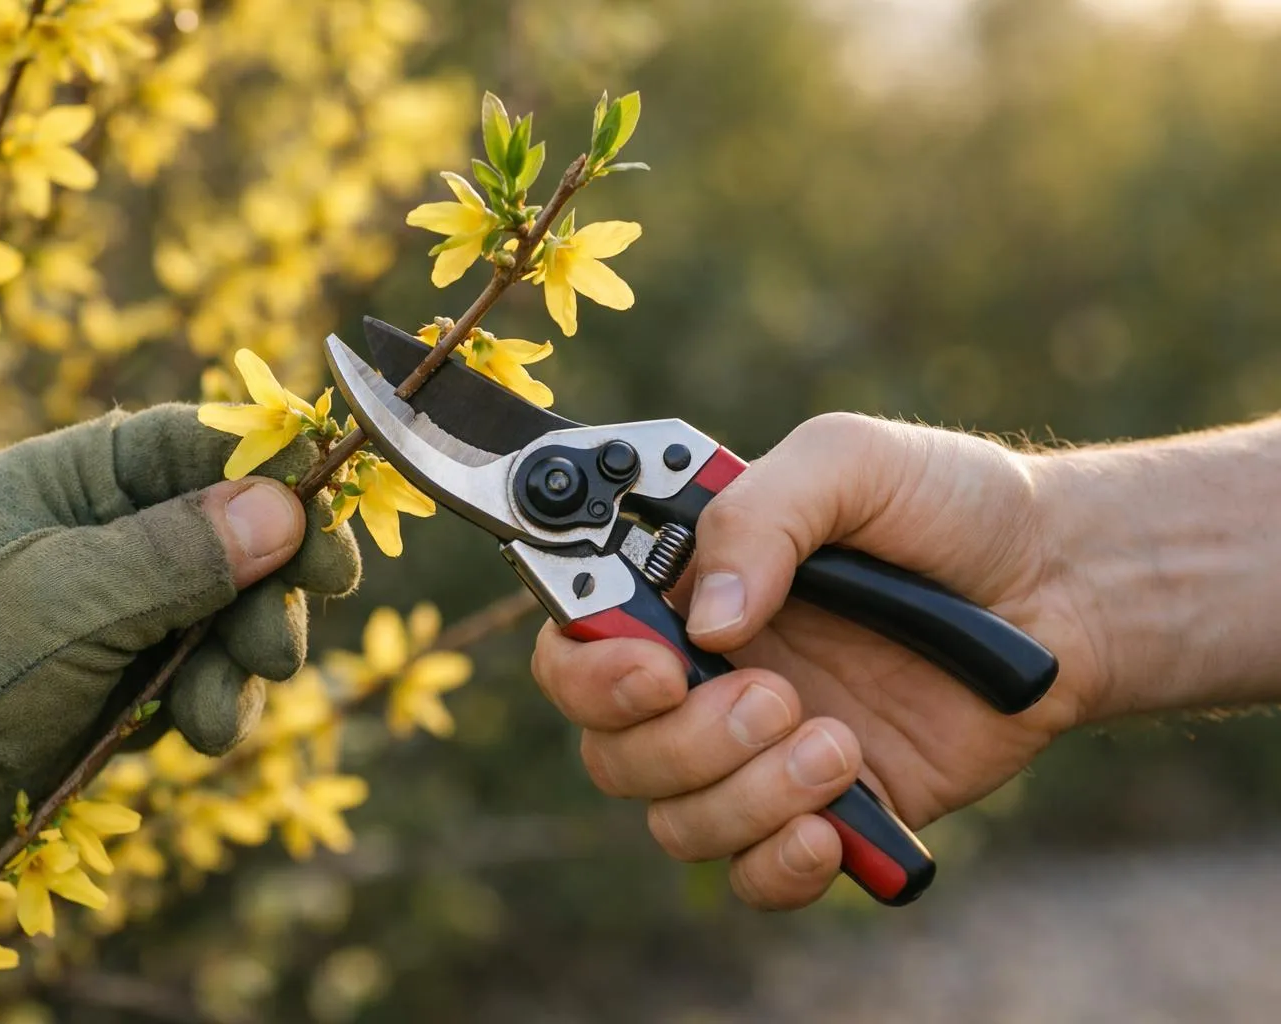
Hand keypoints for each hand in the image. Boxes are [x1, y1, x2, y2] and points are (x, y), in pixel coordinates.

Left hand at [0, 404, 358, 937]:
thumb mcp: (68, 597)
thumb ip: (183, 552)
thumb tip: (289, 507)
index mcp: (72, 478)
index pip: (200, 449)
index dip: (276, 476)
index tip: (332, 517)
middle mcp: (101, 536)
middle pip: (233, 534)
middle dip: (274, 581)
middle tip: (299, 620)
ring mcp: (112, 612)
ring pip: (228, 611)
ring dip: (248, 652)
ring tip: (234, 695)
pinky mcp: (117, 682)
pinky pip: (200, 675)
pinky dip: (213, 701)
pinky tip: (200, 730)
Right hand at [532, 413, 1104, 910]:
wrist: (1064, 588)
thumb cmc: (950, 507)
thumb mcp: (850, 463)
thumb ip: (761, 517)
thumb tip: (708, 622)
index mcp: (687, 587)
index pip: (576, 645)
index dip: (590, 672)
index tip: (660, 670)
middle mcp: (704, 674)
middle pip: (612, 750)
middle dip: (683, 741)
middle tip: (778, 697)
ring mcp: (758, 749)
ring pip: (676, 819)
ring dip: (745, 796)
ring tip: (839, 744)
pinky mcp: (823, 810)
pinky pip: (753, 875)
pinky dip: (779, 866)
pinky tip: (835, 828)